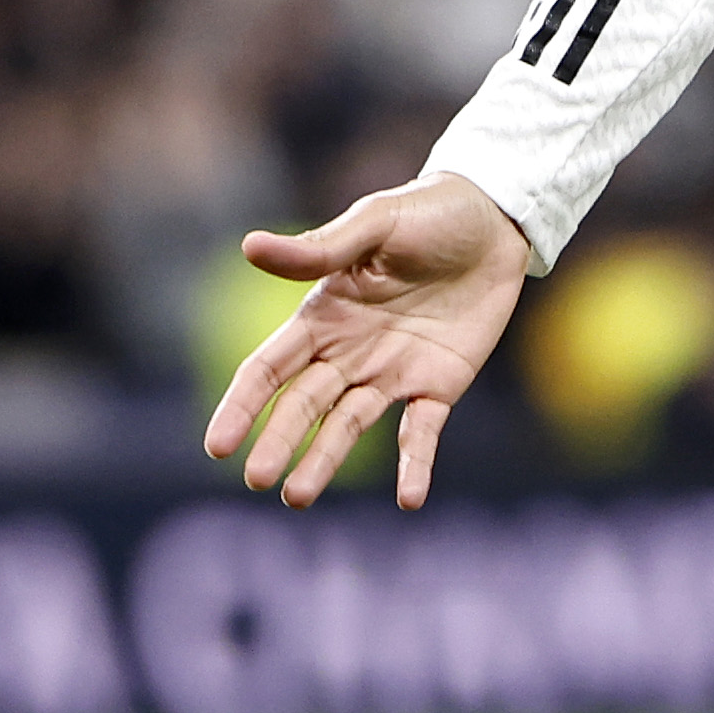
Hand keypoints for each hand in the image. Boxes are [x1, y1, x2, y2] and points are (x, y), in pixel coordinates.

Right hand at [201, 173, 532, 508]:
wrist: (496, 220)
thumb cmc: (427, 213)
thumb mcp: (373, 223)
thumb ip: (319, 248)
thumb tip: (249, 247)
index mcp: (322, 316)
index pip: (269, 369)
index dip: (242, 405)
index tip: (217, 445)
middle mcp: (348, 352)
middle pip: (303, 405)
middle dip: (279, 442)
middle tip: (260, 480)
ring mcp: (392, 373)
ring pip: (348, 426)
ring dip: (324, 461)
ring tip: (298, 498)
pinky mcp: (439, 385)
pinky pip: (421, 432)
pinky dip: (413, 465)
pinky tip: (409, 499)